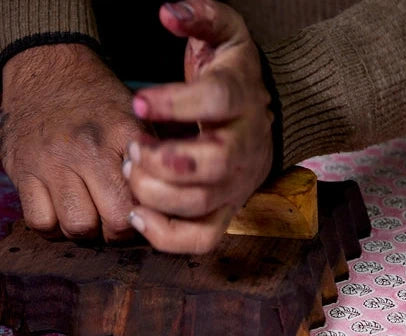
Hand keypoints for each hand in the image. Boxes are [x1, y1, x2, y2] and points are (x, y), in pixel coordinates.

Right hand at [1, 44, 142, 240]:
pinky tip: (63, 211)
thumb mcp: (138, 118)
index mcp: (123, 135)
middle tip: (119, 217)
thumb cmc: (101, 103)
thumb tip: (174, 202)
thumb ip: (157, 158)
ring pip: (78, 227)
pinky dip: (54, 226)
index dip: (151, 214)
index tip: (148, 211)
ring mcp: (51, 161)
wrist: (47, 69)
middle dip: (121, 229)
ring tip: (91, 212)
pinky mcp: (22, 170)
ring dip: (88, 230)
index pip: (147, 196)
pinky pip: (41, 222)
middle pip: (115, 220)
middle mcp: (87, 149)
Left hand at [125, 0, 273, 253]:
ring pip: (202, 204)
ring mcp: (238, 185)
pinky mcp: (228, 211)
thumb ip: (202, 17)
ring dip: (156, 194)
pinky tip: (139, 213)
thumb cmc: (235, 80)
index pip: (217, 101)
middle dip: (162, 160)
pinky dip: (167, 237)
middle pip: (213, 164)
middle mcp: (246, 148)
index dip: (176, 103)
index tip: (138, 103)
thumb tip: (168, 13)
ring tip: (131, 172)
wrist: (271, 119)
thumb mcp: (227, 37)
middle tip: (133, 149)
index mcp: (244, 101)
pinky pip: (203, 239)